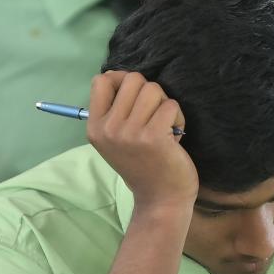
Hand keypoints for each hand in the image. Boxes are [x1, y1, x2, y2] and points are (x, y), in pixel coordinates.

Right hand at [86, 71, 197, 209]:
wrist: (160, 199)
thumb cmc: (141, 165)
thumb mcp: (114, 139)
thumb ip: (113, 109)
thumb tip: (115, 74)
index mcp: (95, 127)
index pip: (101, 81)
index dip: (121, 82)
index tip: (133, 100)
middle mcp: (108, 128)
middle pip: (133, 79)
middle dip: (149, 93)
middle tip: (152, 116)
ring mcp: (130, 133)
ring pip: (153, 89)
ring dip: (164, 105)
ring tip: (164, 126)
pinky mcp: (154, 136)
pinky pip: (171, 106)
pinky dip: (178, 118)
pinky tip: (174, 137)